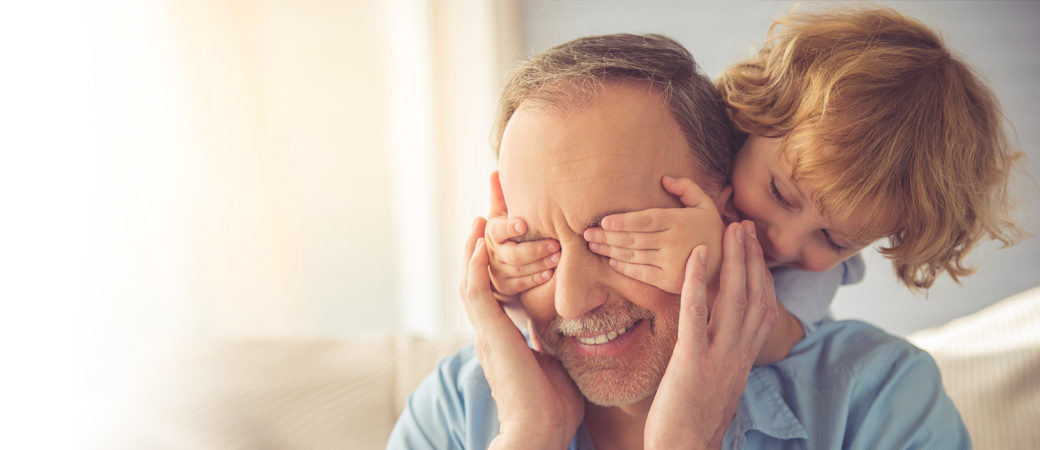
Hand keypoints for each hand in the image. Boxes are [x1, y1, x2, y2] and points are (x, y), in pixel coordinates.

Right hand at [459, 217, 582, 448]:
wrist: (540, 432)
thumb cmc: (554, 406)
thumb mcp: (557, 359)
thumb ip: (554, 339)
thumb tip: (570, 325)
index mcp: (505, 332)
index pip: (498, 282)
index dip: (499, 254)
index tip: (509, 225)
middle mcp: (490, 327)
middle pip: (480, 271)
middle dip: (485, 237)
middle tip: (490, 203)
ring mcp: (487, 331)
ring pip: (471, 277)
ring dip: (477, 243)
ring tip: (482, 212)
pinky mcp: (490, 335)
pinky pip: (476, 292)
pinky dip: (474, 265)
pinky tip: (478, 242)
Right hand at [485, 171, 560, 300]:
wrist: (499, 261)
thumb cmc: (507, 231)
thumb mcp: (501, 214)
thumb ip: (500, 196)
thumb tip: (495, 171)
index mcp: (491, 233)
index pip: (499, 230)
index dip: (510, 227)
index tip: (524, 224)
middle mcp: (492, 253)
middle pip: (512, 254)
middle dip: (535, 249)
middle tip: (556, 243)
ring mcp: (498, 272)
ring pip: (519, 269)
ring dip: (540, 263)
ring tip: (559, 256)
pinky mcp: (506, 286)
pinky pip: (521, 284)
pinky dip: (536, 278)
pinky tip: (551, 274)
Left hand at [584, 176, 722, 293]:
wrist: (727, 266)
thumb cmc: (712, 231)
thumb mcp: (705, 205)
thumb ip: (686, 189)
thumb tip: (663, 179)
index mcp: (679, 222)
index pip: (646, 220)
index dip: (623, 221)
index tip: (604, 221)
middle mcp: (673, 242)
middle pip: (634, 239)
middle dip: (607, 236)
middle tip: (586, 233)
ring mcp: (671, 263)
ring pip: (633, 256)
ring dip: (610, 250)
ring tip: (592, 245)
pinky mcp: (669, 281)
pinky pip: (641, 274)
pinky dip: (624, 268)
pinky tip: (612, 261)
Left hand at [644, 221, 777, 449]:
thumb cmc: (692, 422)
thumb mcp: (716, 385)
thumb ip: (722, 359)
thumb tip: (720, 342)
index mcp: (743, 360)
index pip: (762, 310)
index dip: (762, 276)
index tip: (755, 250)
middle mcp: (738, 356)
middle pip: (754, 297)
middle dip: (752, 259)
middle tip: (746, 226)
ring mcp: (718, 358)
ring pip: (734, 300)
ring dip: (734, 260)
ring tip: (730, 229)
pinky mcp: (693, 362)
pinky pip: (697, 315)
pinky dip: (697, 281)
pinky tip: (696, 255)